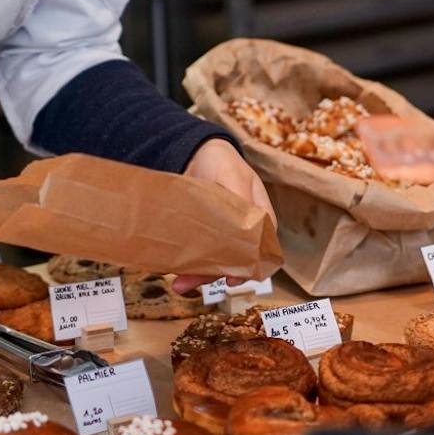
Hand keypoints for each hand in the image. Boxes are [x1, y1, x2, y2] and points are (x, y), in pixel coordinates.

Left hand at [171, 138, 276, 294]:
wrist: (193, 151)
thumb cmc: (222, 161)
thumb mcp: (234, 177)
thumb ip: (242, 203)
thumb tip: (247, 232)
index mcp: (260, 218)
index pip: (261, 250)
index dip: (249, 267)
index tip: (233, 279)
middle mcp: (243, 232)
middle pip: (234, 262)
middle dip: (213, 275)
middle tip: (191, 282)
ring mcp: (221, 235)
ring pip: (214, 262)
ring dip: (197, 275)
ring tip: (177, 283)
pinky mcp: (201, 235)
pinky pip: (198, 253)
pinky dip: (187, 263)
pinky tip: (172, 270)